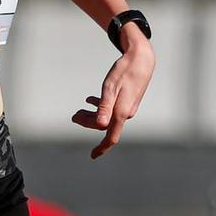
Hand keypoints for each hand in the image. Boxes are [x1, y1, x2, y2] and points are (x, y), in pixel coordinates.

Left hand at [72, 34, 154, 158]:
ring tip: (79, 110)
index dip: (102, 148)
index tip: (93, 156)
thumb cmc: (125, 71)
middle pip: (104, 125)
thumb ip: (104, 107)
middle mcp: (126, 113)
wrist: (142, 59)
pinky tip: (90, 100)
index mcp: (121, 112)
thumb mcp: (110, 87)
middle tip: (73, 116)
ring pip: (107, 116)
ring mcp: (127, 107)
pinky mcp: (127, 100)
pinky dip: (99, 107)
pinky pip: (111, 109)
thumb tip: (100, 125)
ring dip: (92, 115)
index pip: (111, 136)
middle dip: (88, 123)